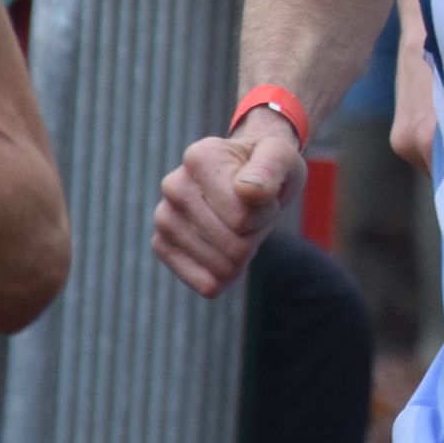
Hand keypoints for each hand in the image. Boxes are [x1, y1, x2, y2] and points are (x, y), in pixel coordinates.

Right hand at [152, 113, 300, 297]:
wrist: (249, 179)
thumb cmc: (268, 169)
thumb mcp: (282, 157)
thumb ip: (270, 168)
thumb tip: (248, 191)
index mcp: (200, 158)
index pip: (243, 217)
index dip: (267, 212)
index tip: (263, 193)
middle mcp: (173, 186)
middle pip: (234, 246)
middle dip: (255, 233)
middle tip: (253, 211)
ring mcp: (163, 218)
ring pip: (223, 268)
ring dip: (243, 252)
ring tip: (239, 224)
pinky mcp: (162, 246)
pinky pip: (206, 284)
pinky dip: (227, 275)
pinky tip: (225, 249)